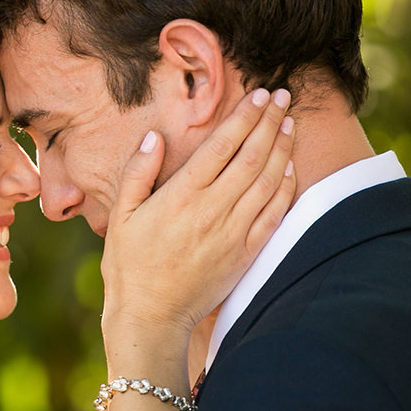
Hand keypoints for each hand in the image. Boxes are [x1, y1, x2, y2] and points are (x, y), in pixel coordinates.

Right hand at [101, 88, 296, 339]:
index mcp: (181, 196)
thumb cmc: (130, 265)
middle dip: (270, 122)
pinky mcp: (245, 254)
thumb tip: (155, 136)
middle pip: (251, 157)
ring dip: (282, 149)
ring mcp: (232, 234)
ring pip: (267, 182)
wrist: (151, 316)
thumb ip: (137, 173)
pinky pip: (272, 216)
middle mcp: (212, 211)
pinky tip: (290, 170)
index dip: (244, 117)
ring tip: (291, 124)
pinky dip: (285, 190)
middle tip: (284, 96)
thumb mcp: (120, 216)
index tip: (260, 94)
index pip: (221, 146)